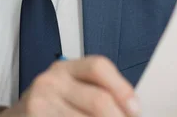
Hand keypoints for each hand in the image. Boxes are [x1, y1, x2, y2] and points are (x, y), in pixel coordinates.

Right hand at [0, 55, 139, 116]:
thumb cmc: (54, 103)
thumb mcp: (71, 88)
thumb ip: (98, 92)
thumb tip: (132, 110)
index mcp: (66, 68)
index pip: (98, 67)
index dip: (122, 88)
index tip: (136, 109)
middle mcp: (52, 81)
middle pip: (98, 100)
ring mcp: (40, 104)